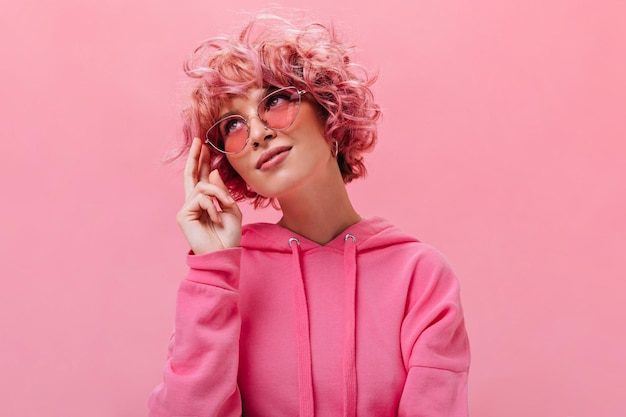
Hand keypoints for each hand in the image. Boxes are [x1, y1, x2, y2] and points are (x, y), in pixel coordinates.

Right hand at [176, 137, 242, 254]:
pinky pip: (201, 198)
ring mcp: (187, 209)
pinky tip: (216, 219)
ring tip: (227, 206)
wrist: (224, 253)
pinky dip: (213, 206)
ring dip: (219, 194)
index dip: (202, 162)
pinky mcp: (184, 215)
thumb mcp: (231, 209)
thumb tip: (211, 172)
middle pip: (191, 175)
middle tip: (199, 141)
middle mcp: (193, 203)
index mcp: (205, 202)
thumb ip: (221, 191)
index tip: (205, 146)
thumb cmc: (229, 236)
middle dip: (195, 157)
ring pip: (202, 187)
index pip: (201, 177)